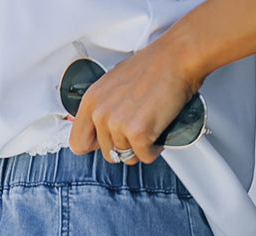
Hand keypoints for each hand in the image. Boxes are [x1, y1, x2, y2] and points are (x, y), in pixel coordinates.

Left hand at [67, 42, 199, 164]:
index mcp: (91, 100)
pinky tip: (158, 128)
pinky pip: (146, 157)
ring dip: (142, 146)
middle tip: (138, 127)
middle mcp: (101, 113)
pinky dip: (155, 148)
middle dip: (125, 145)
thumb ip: (102, 107)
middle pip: (108, 153)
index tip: (108, 140)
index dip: (95, 145)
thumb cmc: (151, 67)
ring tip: (150, 123)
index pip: (78, 143)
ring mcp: (118, 124)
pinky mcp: (138, 133)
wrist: (176, 58)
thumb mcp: (114, 83)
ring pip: (127, 157)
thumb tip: (98, 126)